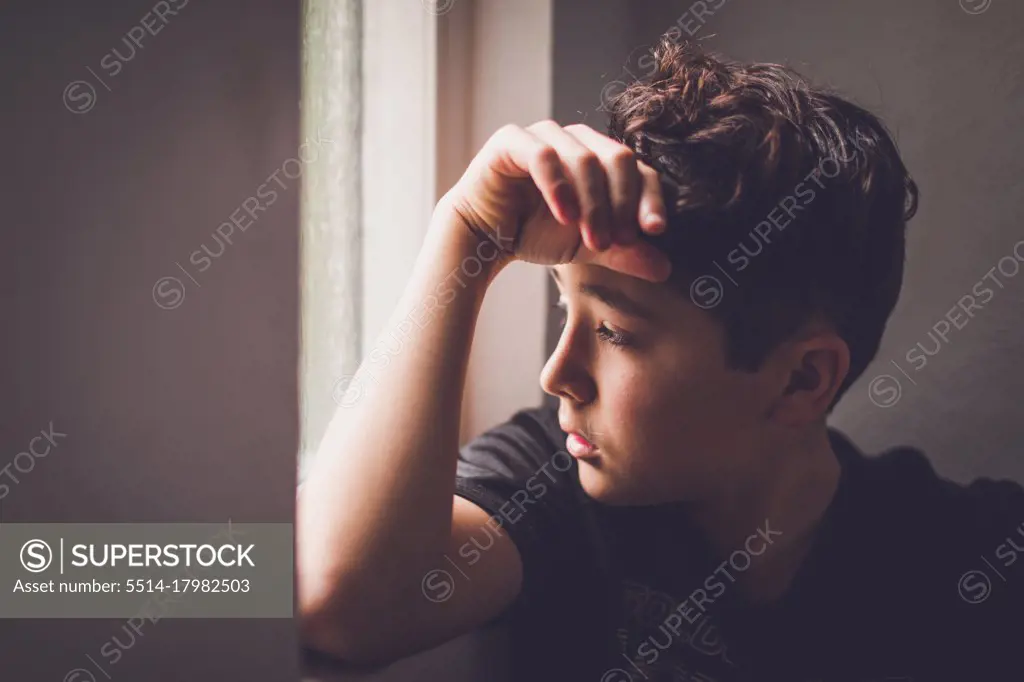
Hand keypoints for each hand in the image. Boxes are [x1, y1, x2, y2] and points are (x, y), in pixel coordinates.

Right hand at [443, 120, 671, 281]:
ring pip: (584, 157)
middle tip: (618, 242)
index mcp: (600, 157)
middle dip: (622, 204)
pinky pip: (542, 155)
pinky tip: (565, 217)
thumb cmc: (535, 233)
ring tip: (592, 239)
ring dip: (593, 202)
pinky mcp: (511, 140)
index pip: (639, 169)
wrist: (483, 237)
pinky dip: (559, 187)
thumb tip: (664, 268)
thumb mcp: (588, 246)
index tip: (654, 231)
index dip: (650, 199)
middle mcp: (575, 139)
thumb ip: (624, 253)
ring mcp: (543, 135)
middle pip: (618, 158)